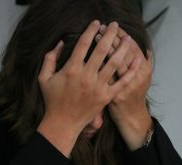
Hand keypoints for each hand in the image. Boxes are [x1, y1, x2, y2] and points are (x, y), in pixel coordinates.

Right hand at [37, 21, 139, 156]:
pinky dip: (131, 71)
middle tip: (115, 25)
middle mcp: (87, 76)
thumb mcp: (44, 77)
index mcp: (71, 69)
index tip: (97, 23)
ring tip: (128, 38)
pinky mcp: (106, 97)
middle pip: (101, 49)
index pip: (83, 44)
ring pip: (114, 63)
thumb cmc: (52, 100)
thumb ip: (50, 58)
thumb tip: (60, 43)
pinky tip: (137, 60)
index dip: (91, 30)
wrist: (63, 123)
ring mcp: (98, 87)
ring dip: (122, 48)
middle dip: (110, 34)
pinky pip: (121, 82)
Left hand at [97, 26, 152, 150]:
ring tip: (95, 37)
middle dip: (112, 38)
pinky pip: (105, 78)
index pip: (133, 47)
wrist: (131, 117)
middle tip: (102, 28)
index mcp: (144, 70)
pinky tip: (90, 57)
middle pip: (123, 52)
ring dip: (104, 48)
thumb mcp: (144, 78)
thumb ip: (144, 62)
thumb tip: (146, 47)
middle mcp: (137, 77)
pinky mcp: (113, 96)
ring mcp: (125, 87)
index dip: (123, 35)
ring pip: (114, 63)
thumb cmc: (135, 95)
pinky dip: (98, 66)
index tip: (114, 27)